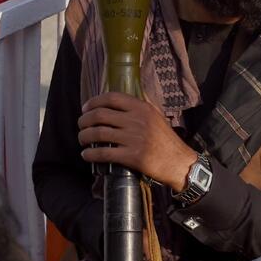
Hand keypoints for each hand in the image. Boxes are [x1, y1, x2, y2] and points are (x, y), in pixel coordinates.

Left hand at [78, 92, 197, 190]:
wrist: (179, 163)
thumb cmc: (166, 141)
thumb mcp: (155, 117)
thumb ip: (138, 110)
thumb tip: (114, 106)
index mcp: (142, 108)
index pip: (111, 98)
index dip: (93, 102)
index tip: (85, 108)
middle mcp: (137, 120)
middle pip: (100, 115)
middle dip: (84, 120)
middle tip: (81, 125)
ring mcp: (134, 138)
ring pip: (98, 134)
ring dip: (84, 136)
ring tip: (82, 139)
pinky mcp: (132, 156)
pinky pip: (103, 153)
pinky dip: (90, 154)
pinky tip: (86, 155)